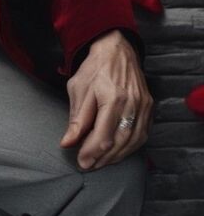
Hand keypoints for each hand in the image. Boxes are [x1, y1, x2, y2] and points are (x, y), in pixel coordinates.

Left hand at [59, 29, 153, 170]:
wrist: (117, 50)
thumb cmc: (95, 68)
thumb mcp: (78, 89)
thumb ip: (76, 119)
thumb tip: (68, 142)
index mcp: (112, 98)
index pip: (103, 136)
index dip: (92, 153)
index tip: (81, 162)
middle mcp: (132, 104)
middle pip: (119, 142)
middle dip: (103, 158)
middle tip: (89, 165)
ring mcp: (144, 106)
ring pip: (132, 142)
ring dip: (116, 156)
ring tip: (100, 162)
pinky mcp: (149, 107)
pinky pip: (141, 135)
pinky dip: (129, 147)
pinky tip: (117, 152)